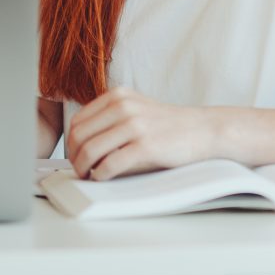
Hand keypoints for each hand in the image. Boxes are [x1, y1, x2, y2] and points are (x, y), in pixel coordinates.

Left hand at [67, 87, 217, 179]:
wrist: (204, 129)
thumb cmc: (169, 125)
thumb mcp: (137, 108)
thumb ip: (111, 118)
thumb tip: (82, 143)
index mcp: (117, 96)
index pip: (78, 120)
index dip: (71, 141)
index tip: (74, 155)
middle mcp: (123, 107)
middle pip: (80, 135)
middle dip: (73, 156)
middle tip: (77, 169)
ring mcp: (134, 125)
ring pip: (90, 149)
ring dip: (83, 167)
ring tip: (87, 176)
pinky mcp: (145, 146)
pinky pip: (110, 164)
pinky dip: (100, 175)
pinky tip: (101, 178)